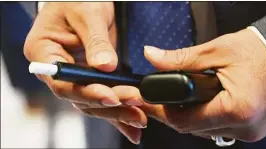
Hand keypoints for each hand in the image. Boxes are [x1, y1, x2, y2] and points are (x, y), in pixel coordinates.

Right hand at [24, 2, 145, 143]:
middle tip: (135, 107)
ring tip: (139, 119)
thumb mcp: (88, 14)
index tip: (110, 96)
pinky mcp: (90, 78)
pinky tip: (131, 120)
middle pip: (80, 96)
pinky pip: (103, 96)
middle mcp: (57, 70)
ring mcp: (74, 76)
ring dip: (117, 111)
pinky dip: (117, 109)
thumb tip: (105, 67)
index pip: (62, 81)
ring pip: (93, 102)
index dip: (86, 92)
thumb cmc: (77, 0)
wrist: (82, 0)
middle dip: (109, 104)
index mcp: (44, 52)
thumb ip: (96, 41)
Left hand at [139, 28, 265, 141]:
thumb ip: (180, 59)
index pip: (186, 122)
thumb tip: (153, 57)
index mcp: (237, 108)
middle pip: (193, 128)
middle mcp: (245, 126)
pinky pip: (218, 128)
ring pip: (204, 131)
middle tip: (164, 97)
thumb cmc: (258, 52)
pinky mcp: (250, 130)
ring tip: (185, 96)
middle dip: (175, 113)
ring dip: (190, 115)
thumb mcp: (216, 51)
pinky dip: (206, 117)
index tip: (151, 102)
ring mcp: (249, 131)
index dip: (163, 112)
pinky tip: (203, 102)